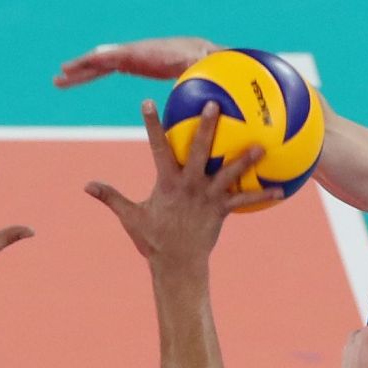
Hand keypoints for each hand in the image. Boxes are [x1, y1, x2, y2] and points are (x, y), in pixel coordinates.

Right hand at [54, 36, 216, 87]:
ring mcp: (130, 57)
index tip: (83, 65)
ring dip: (80, 73)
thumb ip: (198, 59)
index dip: (100, 60)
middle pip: (102, 59)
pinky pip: (106, 69)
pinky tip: (77, 79)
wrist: (202, 51)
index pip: (119, 56)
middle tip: (59, 77)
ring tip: (58, 81)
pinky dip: (90, 74)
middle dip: (81, 66)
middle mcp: (135, 52)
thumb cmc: (203, 58)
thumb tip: (201, 57)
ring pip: (99, 65)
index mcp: (147, 52)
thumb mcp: (201, 59)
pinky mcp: (131, 64)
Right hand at [85, 101, 275, 264]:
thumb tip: (86, 185)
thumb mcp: (130, 216)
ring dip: (245, 158)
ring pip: (228, 173)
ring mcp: (207, 197)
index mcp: (166, 183)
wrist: (176, 265)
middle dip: (206, 127)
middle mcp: (188, 186)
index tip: (147, 102)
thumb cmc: (152, 239)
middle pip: (198, 151)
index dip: (151, 125)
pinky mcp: (222, 211)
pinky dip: (262, 195)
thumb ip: (110, 197)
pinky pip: (244, 200)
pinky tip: (281, 188)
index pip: (156, 148)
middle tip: (213, 104)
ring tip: (261, 144)